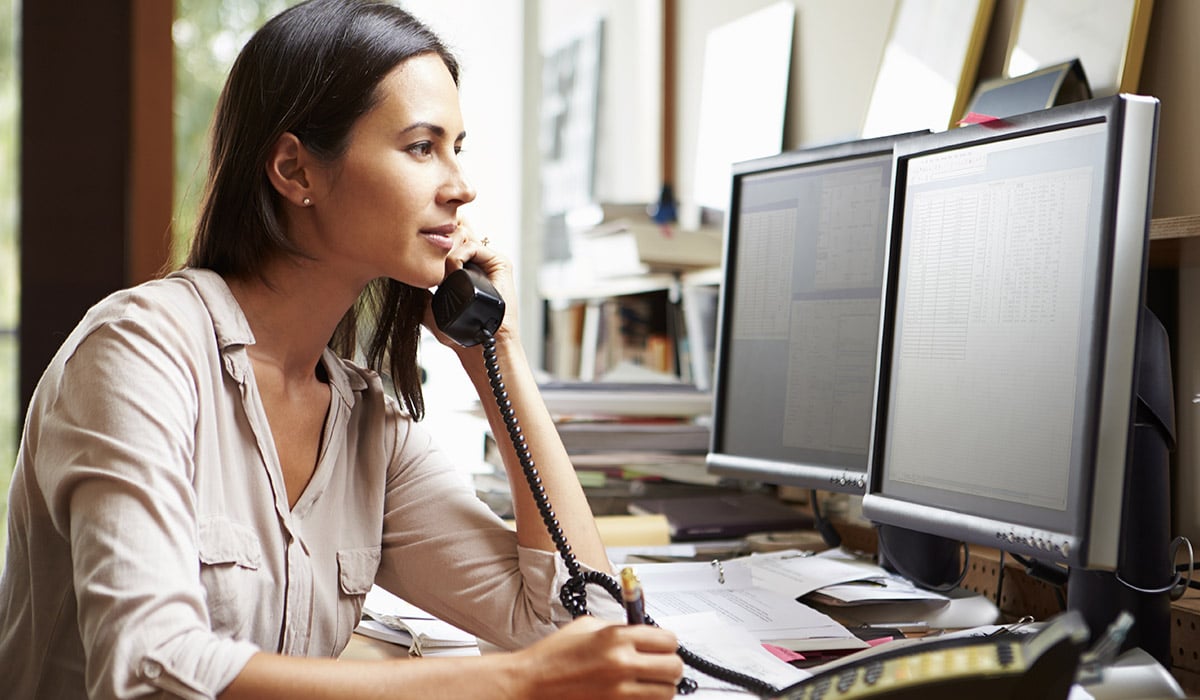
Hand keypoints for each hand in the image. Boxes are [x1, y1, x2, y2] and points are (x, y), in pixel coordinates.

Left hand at [423, 219, 519, 349]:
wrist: (480, 345)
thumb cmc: (459, 333)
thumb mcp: (429, 309)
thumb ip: (418, 292)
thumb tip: (398, 275)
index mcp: (462, 268)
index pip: (447, 239)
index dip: (432, 236)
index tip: (415, 242)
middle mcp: (476, 261)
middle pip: (455, 231)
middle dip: (438, 238)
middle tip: (427, 252)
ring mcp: (487, 261)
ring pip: (463, 236)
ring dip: (447, 248)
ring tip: (440, 268)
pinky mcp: (500, 263)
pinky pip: (474, 246)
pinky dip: (459, 254)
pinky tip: (453, 269)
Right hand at [505, 617, 683, 699]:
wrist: (531, 683)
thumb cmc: (553, 656)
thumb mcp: (587, 627)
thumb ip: (619, 628)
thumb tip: (642, 632)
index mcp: (616, 638)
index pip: (668, 640)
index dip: (667, 642)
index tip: (662, 645)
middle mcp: (621, 664)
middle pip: (674, 668)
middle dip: (671, 665)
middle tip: (661, 664)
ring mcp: (619, 692)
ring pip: (667, 693)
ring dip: (662, 686)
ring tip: (649, 681)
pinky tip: (634, 692)